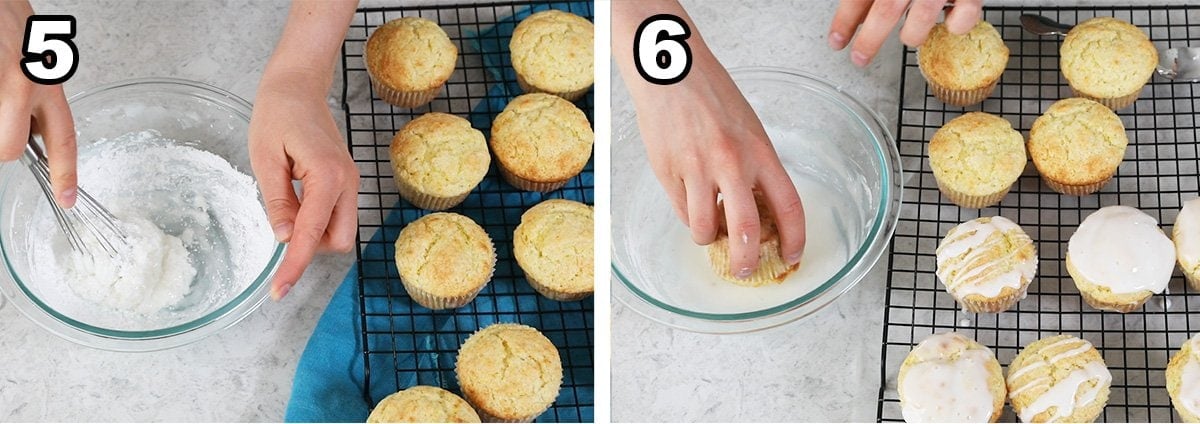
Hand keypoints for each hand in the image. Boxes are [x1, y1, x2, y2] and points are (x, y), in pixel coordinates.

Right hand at [0, 1, 76, 207]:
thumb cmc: (2, 17)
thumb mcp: (33, 54)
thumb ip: (32, 91)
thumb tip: (29, 120)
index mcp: (46, 83)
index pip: (63, 138)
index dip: (66, 173)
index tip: (68, 199)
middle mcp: (25, 86)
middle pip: (11, 149)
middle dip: (1, 148)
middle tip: (0, 124)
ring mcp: (0, 84)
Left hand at [249, 69, 357, 299]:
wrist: (298, 86)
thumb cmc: (277, 114)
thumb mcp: (265, 158)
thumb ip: (277, 201)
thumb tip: (283, 239)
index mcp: (328, 177)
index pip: (310, 235)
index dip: (293, 266)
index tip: (278, 292)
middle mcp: (348, 183)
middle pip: (337, 242)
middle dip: (309, 248)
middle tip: (279, 223)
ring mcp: (352, 183)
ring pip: (340, 233)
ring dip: (312, 234)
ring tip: (285, 204)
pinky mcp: (347, 183)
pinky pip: (336, 216)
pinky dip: (316, 222)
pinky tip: (295, 202)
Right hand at [630, 53, 805, 278]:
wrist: (671, 72)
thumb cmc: (712, 95)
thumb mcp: (748, 127)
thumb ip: (754, 167)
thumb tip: (756, 209)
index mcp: (759, 151)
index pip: (788, 205)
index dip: (794, 238)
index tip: (791, 254)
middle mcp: (731, 163)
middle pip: (746, 231)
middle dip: (747, 262)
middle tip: (744, 271)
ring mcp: (696, 170)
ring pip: (705, 230)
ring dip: (709, 239)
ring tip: (709, 231)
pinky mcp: (667, 172)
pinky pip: (681, 212)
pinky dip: (689, 217)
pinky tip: (691, 202)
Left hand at [829, 0, 981, 66]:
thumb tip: (856, 16)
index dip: (845, 19)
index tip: (836, 41)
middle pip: (887, 9)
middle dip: (870, 39)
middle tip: (860, 57)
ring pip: (921, 17)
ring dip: (911, 34)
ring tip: (908, 36)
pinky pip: (964, 15)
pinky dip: (955, 25)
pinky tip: (947, 23)